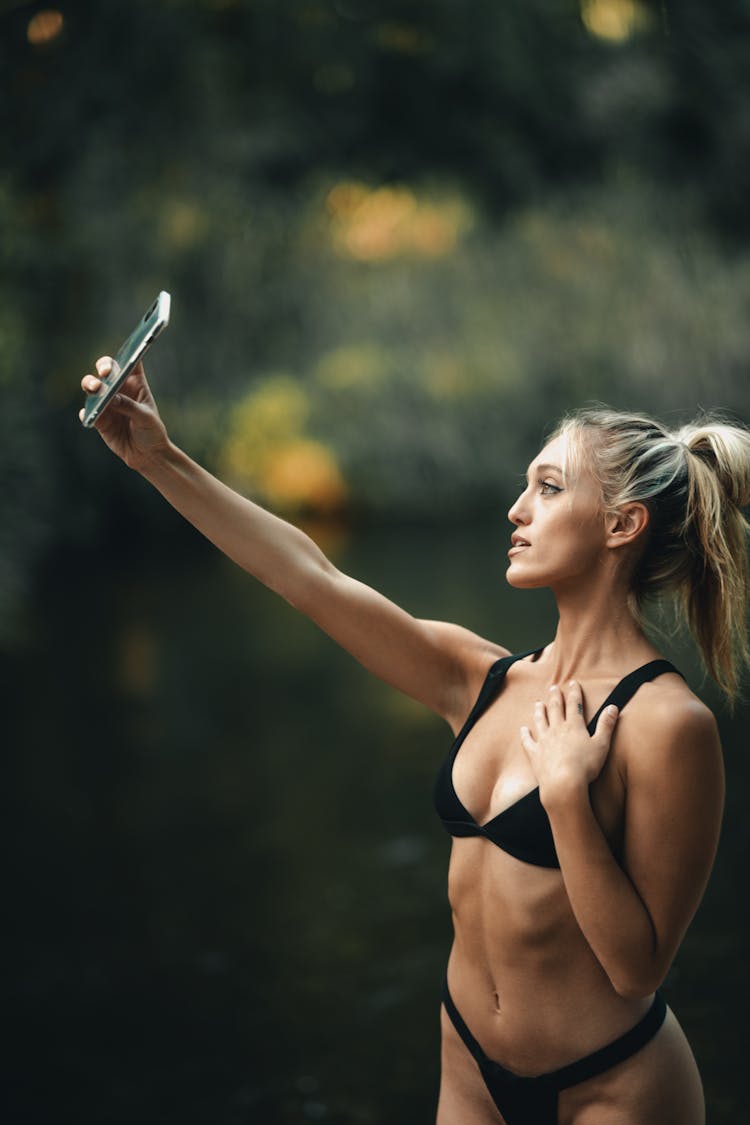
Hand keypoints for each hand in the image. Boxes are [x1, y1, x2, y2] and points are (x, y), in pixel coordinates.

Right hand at [79, 356, 169, 469]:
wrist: (147, 455)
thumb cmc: (151, 431)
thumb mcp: (145, 417)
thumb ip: (129, 406)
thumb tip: (111, 398)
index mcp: (136, 383)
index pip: (131, 361)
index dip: (128, 352)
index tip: (125, 353)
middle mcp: (119, 388)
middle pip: (106, 369)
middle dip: (103, 367)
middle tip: (105, 374)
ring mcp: (107, 402)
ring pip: (92, 387)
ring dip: (90, 385)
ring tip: (95, 390)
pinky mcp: (99, 418)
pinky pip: (88, 411)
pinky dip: (87, 412)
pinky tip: (90, 414)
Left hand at [519, 681, 618, 806]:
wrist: (564, 783)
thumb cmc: (586, 766)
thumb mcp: (601, 744)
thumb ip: (606, 725)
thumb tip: (613, 706)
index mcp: (574, 726)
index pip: (575, 705)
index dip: (574, 693)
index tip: (573, 683)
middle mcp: (557, 729)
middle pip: (555, 708)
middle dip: (555, 697)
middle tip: (553, 687)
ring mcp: (544, 740)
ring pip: (540, 721)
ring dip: (539, 711)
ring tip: (538, 703)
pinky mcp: (534, 753)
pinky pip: (528, 741)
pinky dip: (525, 734)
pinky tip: (523, 729)